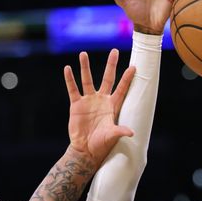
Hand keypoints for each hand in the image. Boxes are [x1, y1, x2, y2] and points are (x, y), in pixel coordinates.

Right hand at [64, 49, 135, 163]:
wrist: (85, 150)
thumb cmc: (102, 144)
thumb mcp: (112, 136)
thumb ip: (120, 131)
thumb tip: (131, 132)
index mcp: (113, 106)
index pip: (122, 88)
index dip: (127, 78)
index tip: (134, 67)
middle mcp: (101, 100)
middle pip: (107, 78)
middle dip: (111, 65)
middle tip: (114, 51)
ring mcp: (89, 101)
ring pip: (87, 80)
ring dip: (85, 67)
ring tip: (83, 53)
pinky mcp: (76, 105)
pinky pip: (72, 89)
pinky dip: (69, 79)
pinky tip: (67, 69)